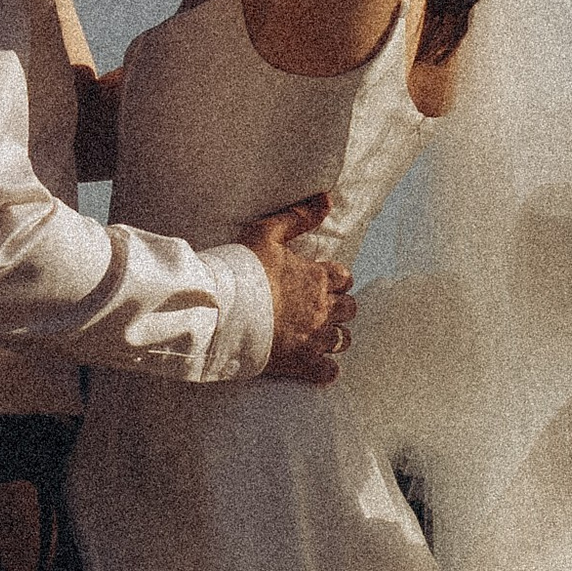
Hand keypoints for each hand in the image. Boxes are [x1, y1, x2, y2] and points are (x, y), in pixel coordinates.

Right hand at [243, 194, 355, 385]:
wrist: (222, 309)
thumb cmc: (242, 269)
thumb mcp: (267, 233)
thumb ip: (298, 217)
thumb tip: (326, 199)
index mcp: (317, 278)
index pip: (345, 278)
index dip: (337, 280)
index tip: (324, 283)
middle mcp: (322, 309)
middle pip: (349, 310)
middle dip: (339, 308)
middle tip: (321, 309)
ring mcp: (313, 338)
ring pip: (342, 340)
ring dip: (334, 336)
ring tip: (318, 336)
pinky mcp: (300, 362)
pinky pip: (327, 372)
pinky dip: (326, 370)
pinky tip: (319, 367)